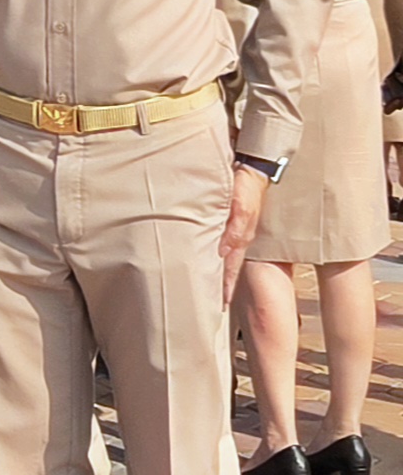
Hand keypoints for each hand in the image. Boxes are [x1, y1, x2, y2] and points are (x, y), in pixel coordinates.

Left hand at [221, 164, 269, 302]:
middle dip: (226, 285)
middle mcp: (241, 236)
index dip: (226, 284)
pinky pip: (232, 243)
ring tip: (219, 289)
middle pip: (232, 266)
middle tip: (219, 304)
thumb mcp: (239, 206)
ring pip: (231, 256)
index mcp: (240, 235)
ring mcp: (242, 229)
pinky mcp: (240, 221)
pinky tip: (220, 259)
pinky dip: (227, 256)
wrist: (254, 169)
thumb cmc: (245, 185)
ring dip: (226, 273)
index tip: (222, 304)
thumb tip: (223, 251)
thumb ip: (233, 228)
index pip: (231, 266)